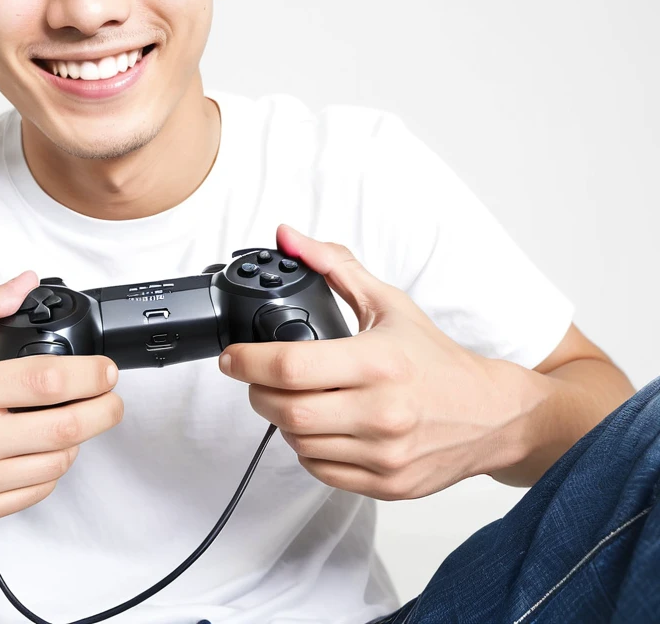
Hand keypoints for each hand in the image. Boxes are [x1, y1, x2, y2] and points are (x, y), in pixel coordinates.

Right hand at [0, 271, 122, 530]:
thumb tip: (24, 282)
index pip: (45, 381)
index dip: (90, 376)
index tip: (107, 371)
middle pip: (62, 428)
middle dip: (103, 412)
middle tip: (112, 400)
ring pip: (52, 466)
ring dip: (77, 443)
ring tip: (78, 422)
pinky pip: (29, 496)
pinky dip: (49, 472)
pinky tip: (47, 452)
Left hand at [219, 224, 517, 498]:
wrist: (491, 415)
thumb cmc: (436, 359)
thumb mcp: (387, 303)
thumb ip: (333, 266)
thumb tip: (288, 237)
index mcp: (377, 361)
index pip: (290, 366)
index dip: (247, 362)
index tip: (231, 358)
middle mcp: (380, 411)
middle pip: (286, 410)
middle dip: (257, 392)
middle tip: (257, 379)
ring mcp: (384, 452)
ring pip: (298, 443)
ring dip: (282, 420)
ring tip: (293, 398)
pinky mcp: (387, 484)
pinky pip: (321, 470)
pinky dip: (308, 447)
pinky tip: (320, 425)